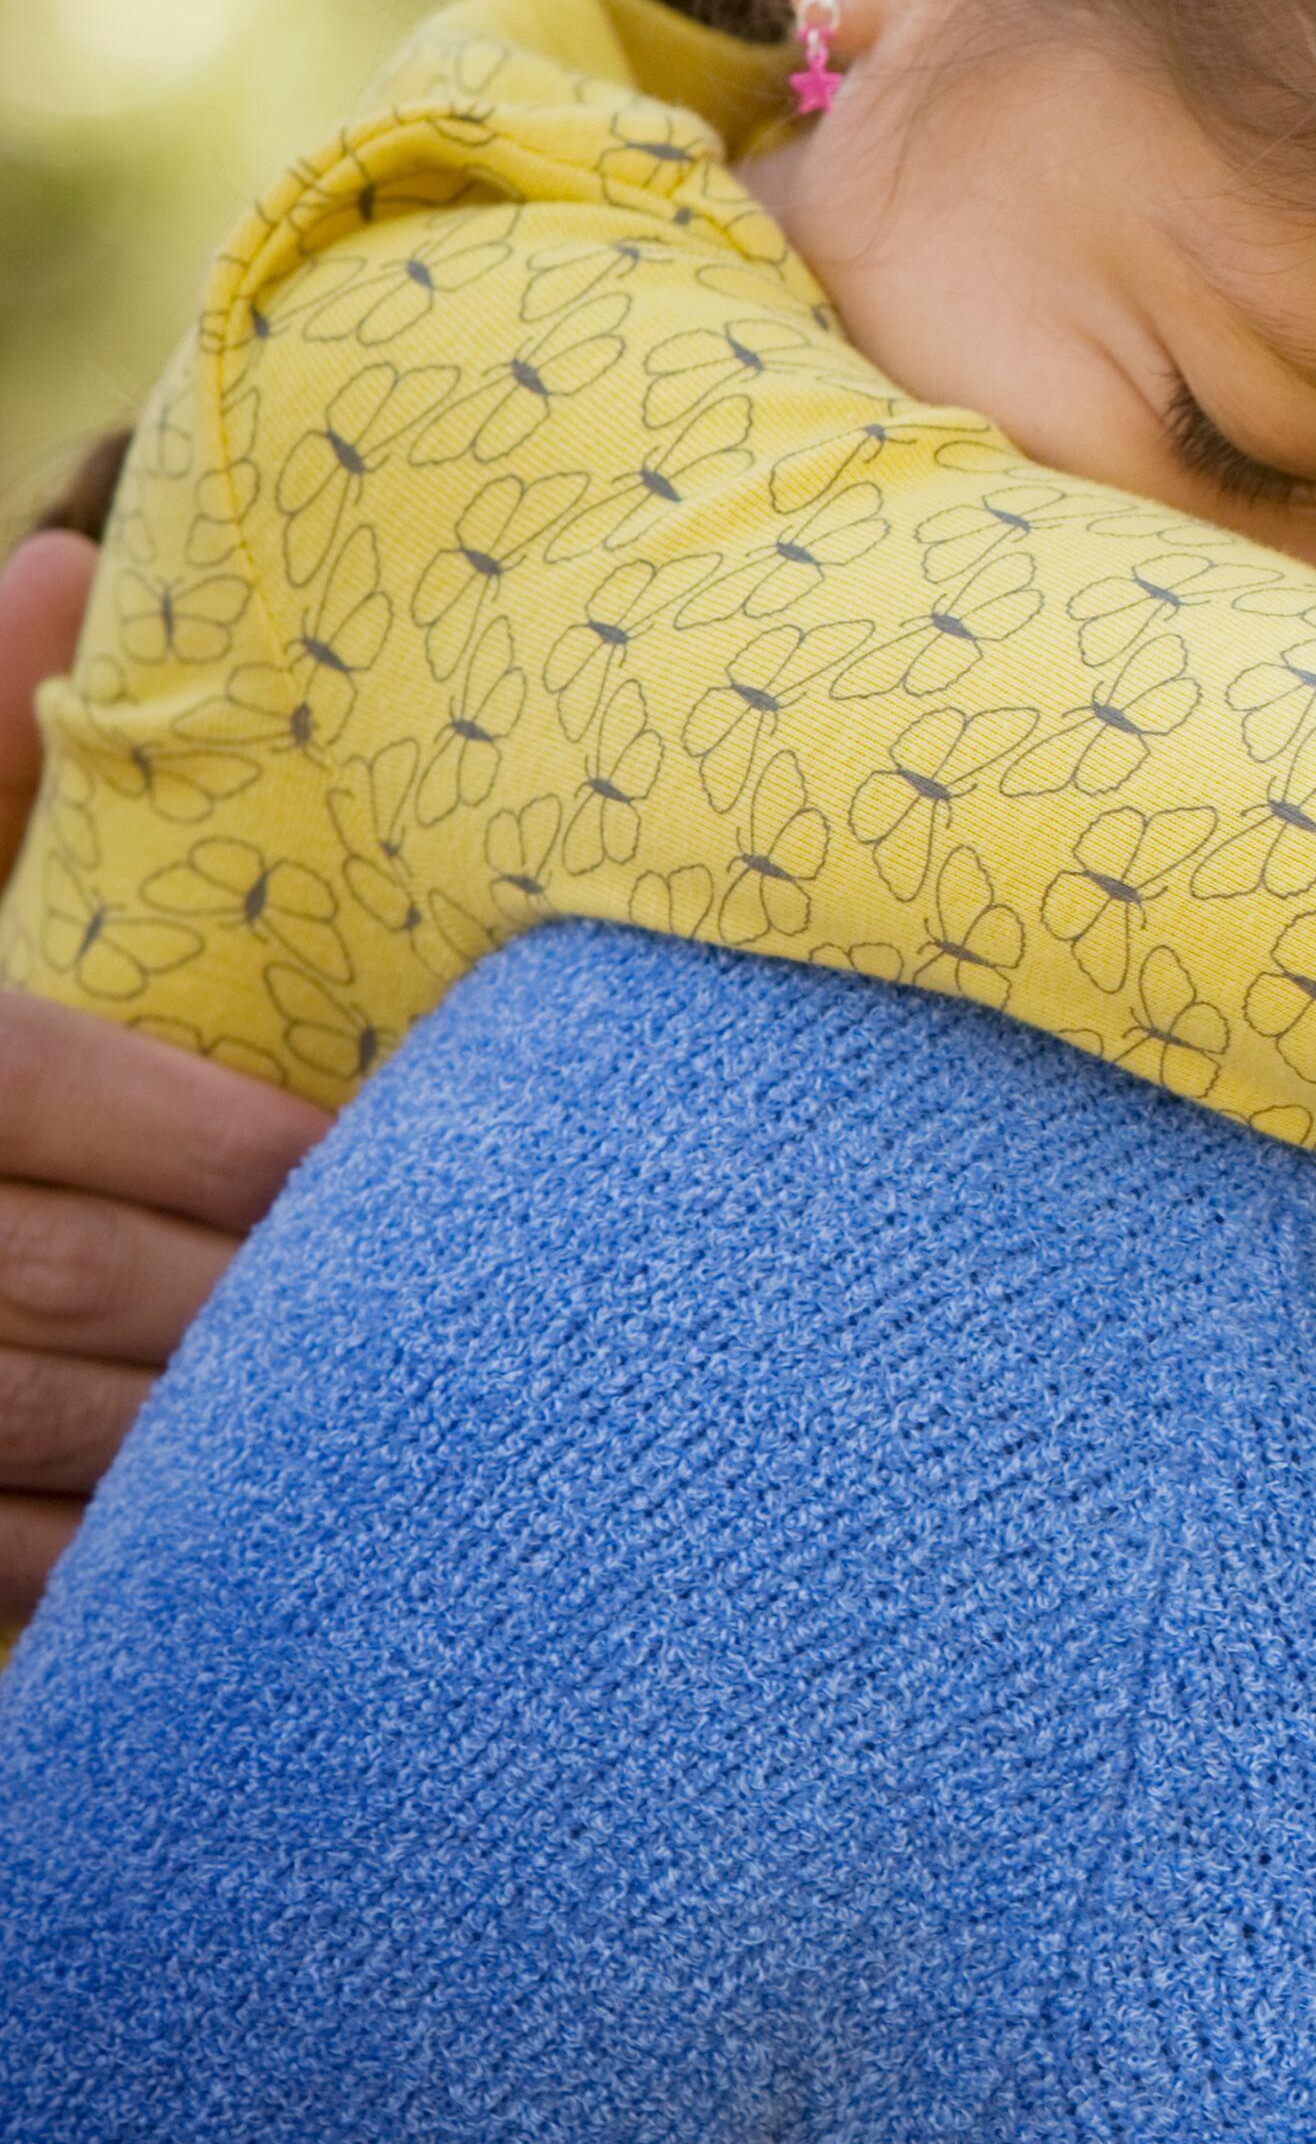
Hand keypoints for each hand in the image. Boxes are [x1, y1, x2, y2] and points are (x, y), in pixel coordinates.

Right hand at [0, 526, 329, 1617]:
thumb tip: (64, 560)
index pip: (20, 1086)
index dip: (211, 1142)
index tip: (363, 1170)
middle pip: (47, 1287)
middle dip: (249, 1309)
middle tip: (444, 1326)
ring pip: (34, 1446)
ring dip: (211, 1462)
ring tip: (398, 1452)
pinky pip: (1, 1583)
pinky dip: (117, 1580)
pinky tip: (245, 1564)